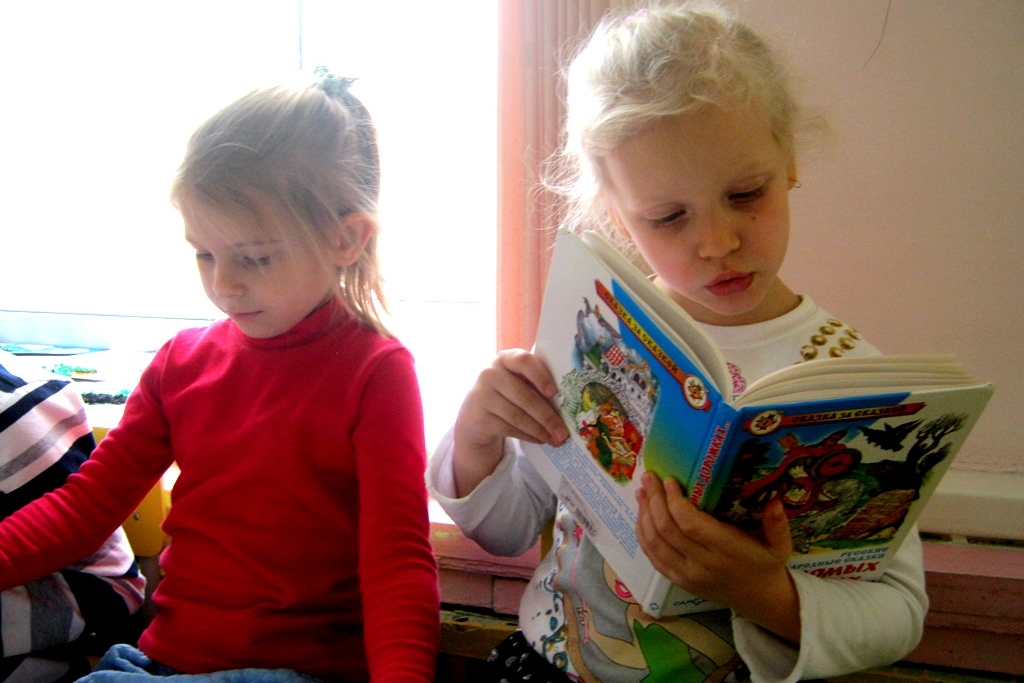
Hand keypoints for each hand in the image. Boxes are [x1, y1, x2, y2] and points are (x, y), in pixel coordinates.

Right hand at [452, 349, 568, 496]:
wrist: (475, 413)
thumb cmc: (507, 392)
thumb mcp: (517, 380)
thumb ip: (537, 382)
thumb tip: (570, 402)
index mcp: (506, 358)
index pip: (524, 361)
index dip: (541, 376)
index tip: (554, 393)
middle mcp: (490, 373)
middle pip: (524, 396)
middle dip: (548, 417)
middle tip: (564, 432)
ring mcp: (482, 395)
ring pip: (518, 416)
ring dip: (540, 430)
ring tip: (556, 440)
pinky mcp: (479, 417)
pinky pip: (510, 428)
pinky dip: (529, 436)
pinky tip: (541, 440)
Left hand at [636, 473, 800, 642]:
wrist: (757, 599)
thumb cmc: (765, 564)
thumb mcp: (780, 546)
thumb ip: (778, 525)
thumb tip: (775, 501)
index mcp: (728, 552)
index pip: (690, 524)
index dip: (674, 501)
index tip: (669, 480)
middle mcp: (703, 565)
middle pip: (667, 529)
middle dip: (654, 500)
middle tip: (648, 477)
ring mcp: (687, 575)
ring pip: (655, 542)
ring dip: (644, 514)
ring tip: (642, 491)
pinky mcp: (677, 581)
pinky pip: (652, 557)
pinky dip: (643, 534)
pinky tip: (642, 515)